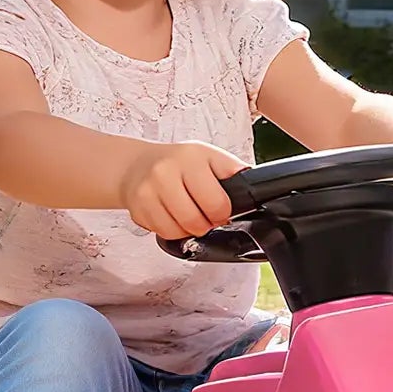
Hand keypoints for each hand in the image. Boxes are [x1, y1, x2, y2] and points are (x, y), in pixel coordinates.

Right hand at [122, 140, 244, 240]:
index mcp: (192, 158)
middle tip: (205, 216)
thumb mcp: (209, 158)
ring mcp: (148, 190)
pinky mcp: (137, 208)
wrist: (138, 164)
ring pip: (179, 230)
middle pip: (196, 221)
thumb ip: (232, 172)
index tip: (221, 210)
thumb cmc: (179, 163)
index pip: (217, 201)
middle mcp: (166, 171)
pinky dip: (172, 231)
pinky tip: (171, 216)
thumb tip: (255, 188)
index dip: (223, 213)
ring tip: (188, 214)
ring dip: (189, 230)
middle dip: (206, 224)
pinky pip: (163, 233)